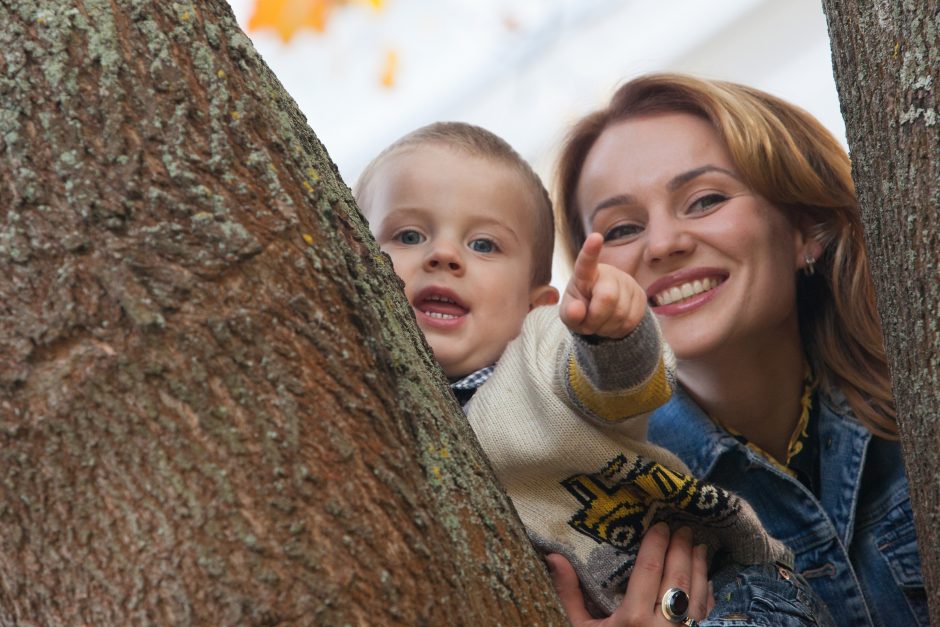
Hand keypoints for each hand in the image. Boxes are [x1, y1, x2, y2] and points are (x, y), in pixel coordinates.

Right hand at [546, 523, 713, 625]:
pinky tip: (707, 579)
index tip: (660, 524)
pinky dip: (708, 594)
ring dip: (700, 567)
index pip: (650, 569)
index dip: (657, 543)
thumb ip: (569, 593)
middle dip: (682, 548)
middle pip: (678, 577)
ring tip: (700, 546)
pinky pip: (706, 615)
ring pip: (697, 594)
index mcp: (632, 620)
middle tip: (684, 527)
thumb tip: (553, 555)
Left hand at [560, 233, 647, 338]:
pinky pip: (632, 321)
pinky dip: (618, 330)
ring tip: (601, 321)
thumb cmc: (581, 308)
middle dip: (596, 318)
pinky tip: (613, 323)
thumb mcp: (569, 315)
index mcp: (585, 274)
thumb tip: (577, 310)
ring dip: (607, 327)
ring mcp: (628, 284)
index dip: (591, 250)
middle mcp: (609, 274)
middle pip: (608, 297)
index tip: (595, 237)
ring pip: (621, 313)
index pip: (587, 262)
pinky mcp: (641, 297)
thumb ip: (570, 314)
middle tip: (590, 321)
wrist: (602, 314)